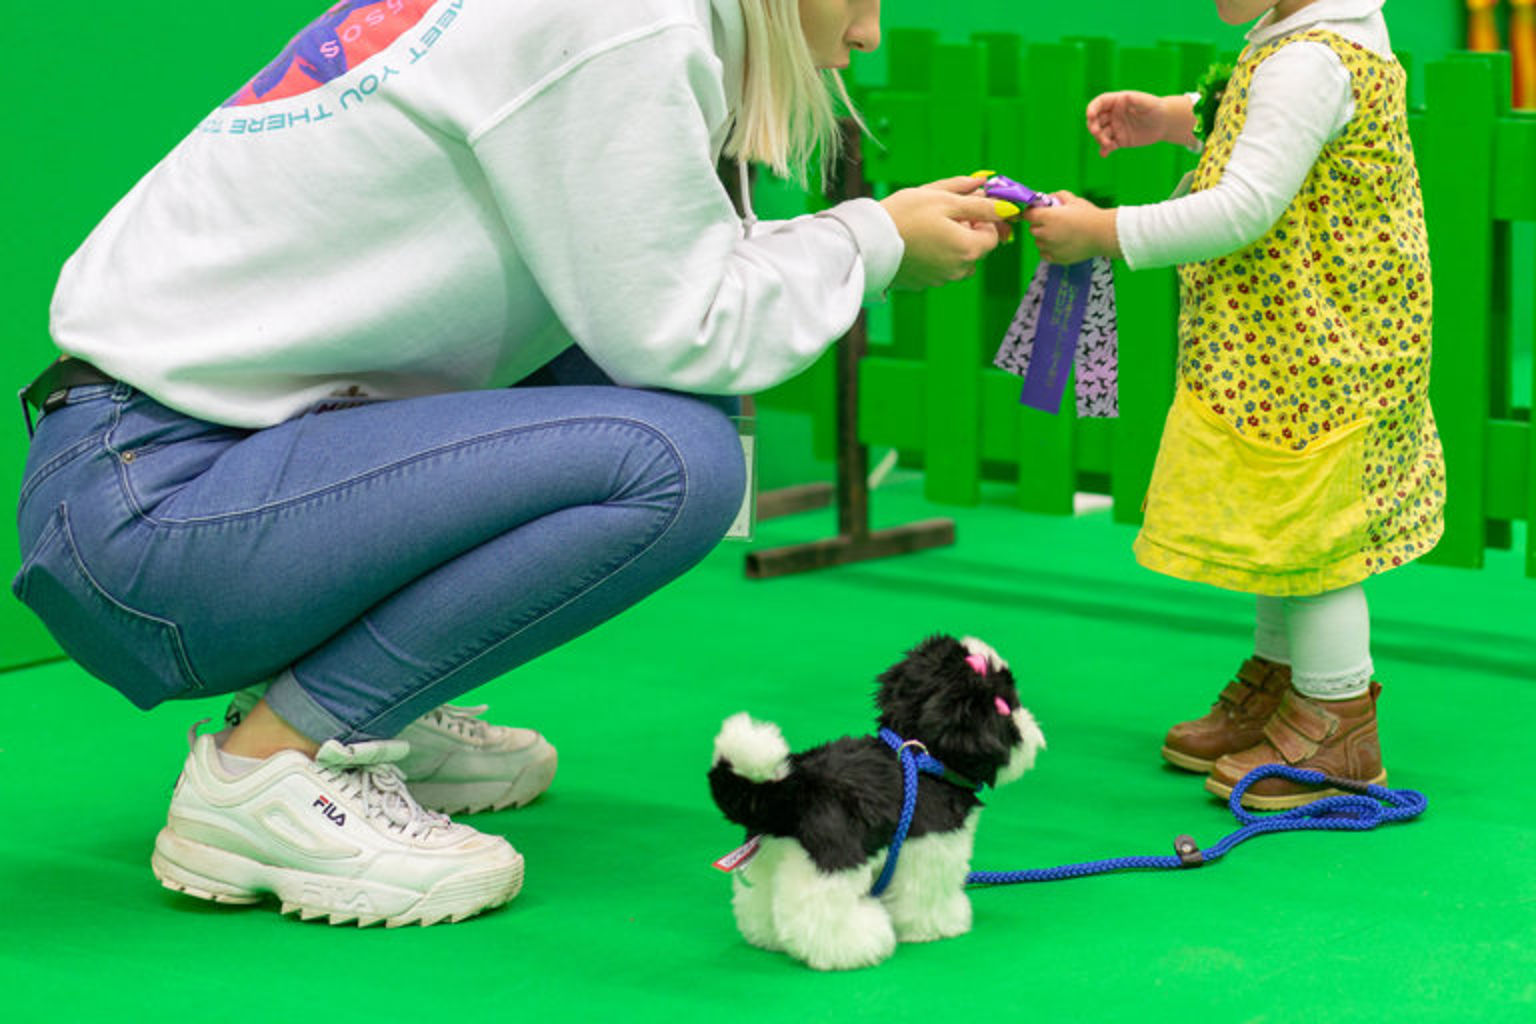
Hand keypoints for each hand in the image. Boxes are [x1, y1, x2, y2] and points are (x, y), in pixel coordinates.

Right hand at [879, 177, 1008, 289]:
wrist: (867, 241)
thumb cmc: (905, 215)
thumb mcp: (944, 200)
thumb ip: (978, 202)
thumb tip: (1005, 203)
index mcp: (968, 248)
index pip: (993, 234)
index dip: (984, 217)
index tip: (966, 206)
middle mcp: (959, 269)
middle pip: (975, 248)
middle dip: (966, 229)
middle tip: (943, 213)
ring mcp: (940, 279)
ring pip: (957, 258)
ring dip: (951, 242)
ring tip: (927, 227)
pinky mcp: (923, 283)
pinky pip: (939, 267)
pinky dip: (934, 254)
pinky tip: (916, 240)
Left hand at [1022, 192, 1119, 264]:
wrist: (1103, 234)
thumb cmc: (1089, 215)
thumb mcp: (1074, 200)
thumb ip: (1058, 196)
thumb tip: (1049, 198)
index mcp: (1048, 217)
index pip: (1028, 215)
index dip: (1031, 212)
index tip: (1035, 212)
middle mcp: (1046, 233)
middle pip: (1032, 229)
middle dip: (1039, 225)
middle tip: (1051, 222)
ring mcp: (1051, 247)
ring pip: (1038, 243)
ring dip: (1043, 238)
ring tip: (1058, 234)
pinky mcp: (1057, 258)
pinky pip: (1044, 254)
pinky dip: (1048, 250)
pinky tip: (1058, 244)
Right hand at [1086, 90, 1169, 156]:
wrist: (1164, 123)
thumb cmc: (1156, 108)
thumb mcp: (1147, 103)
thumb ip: (1136, 100)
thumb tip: (1125, 97)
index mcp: (1117, 102)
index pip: (1099, 103)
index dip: (1092, 108)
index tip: (1090, 115)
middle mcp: (1113, 115)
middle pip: (1095, 120)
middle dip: (1093, 126)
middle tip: (1097, 132)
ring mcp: (1115, 128)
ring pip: (1100, 134)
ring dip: (1100, 139)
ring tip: (1109, 144)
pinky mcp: (1119, 140)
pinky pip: (1108, 145)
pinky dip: (1104, 150)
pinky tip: (1104, 154)